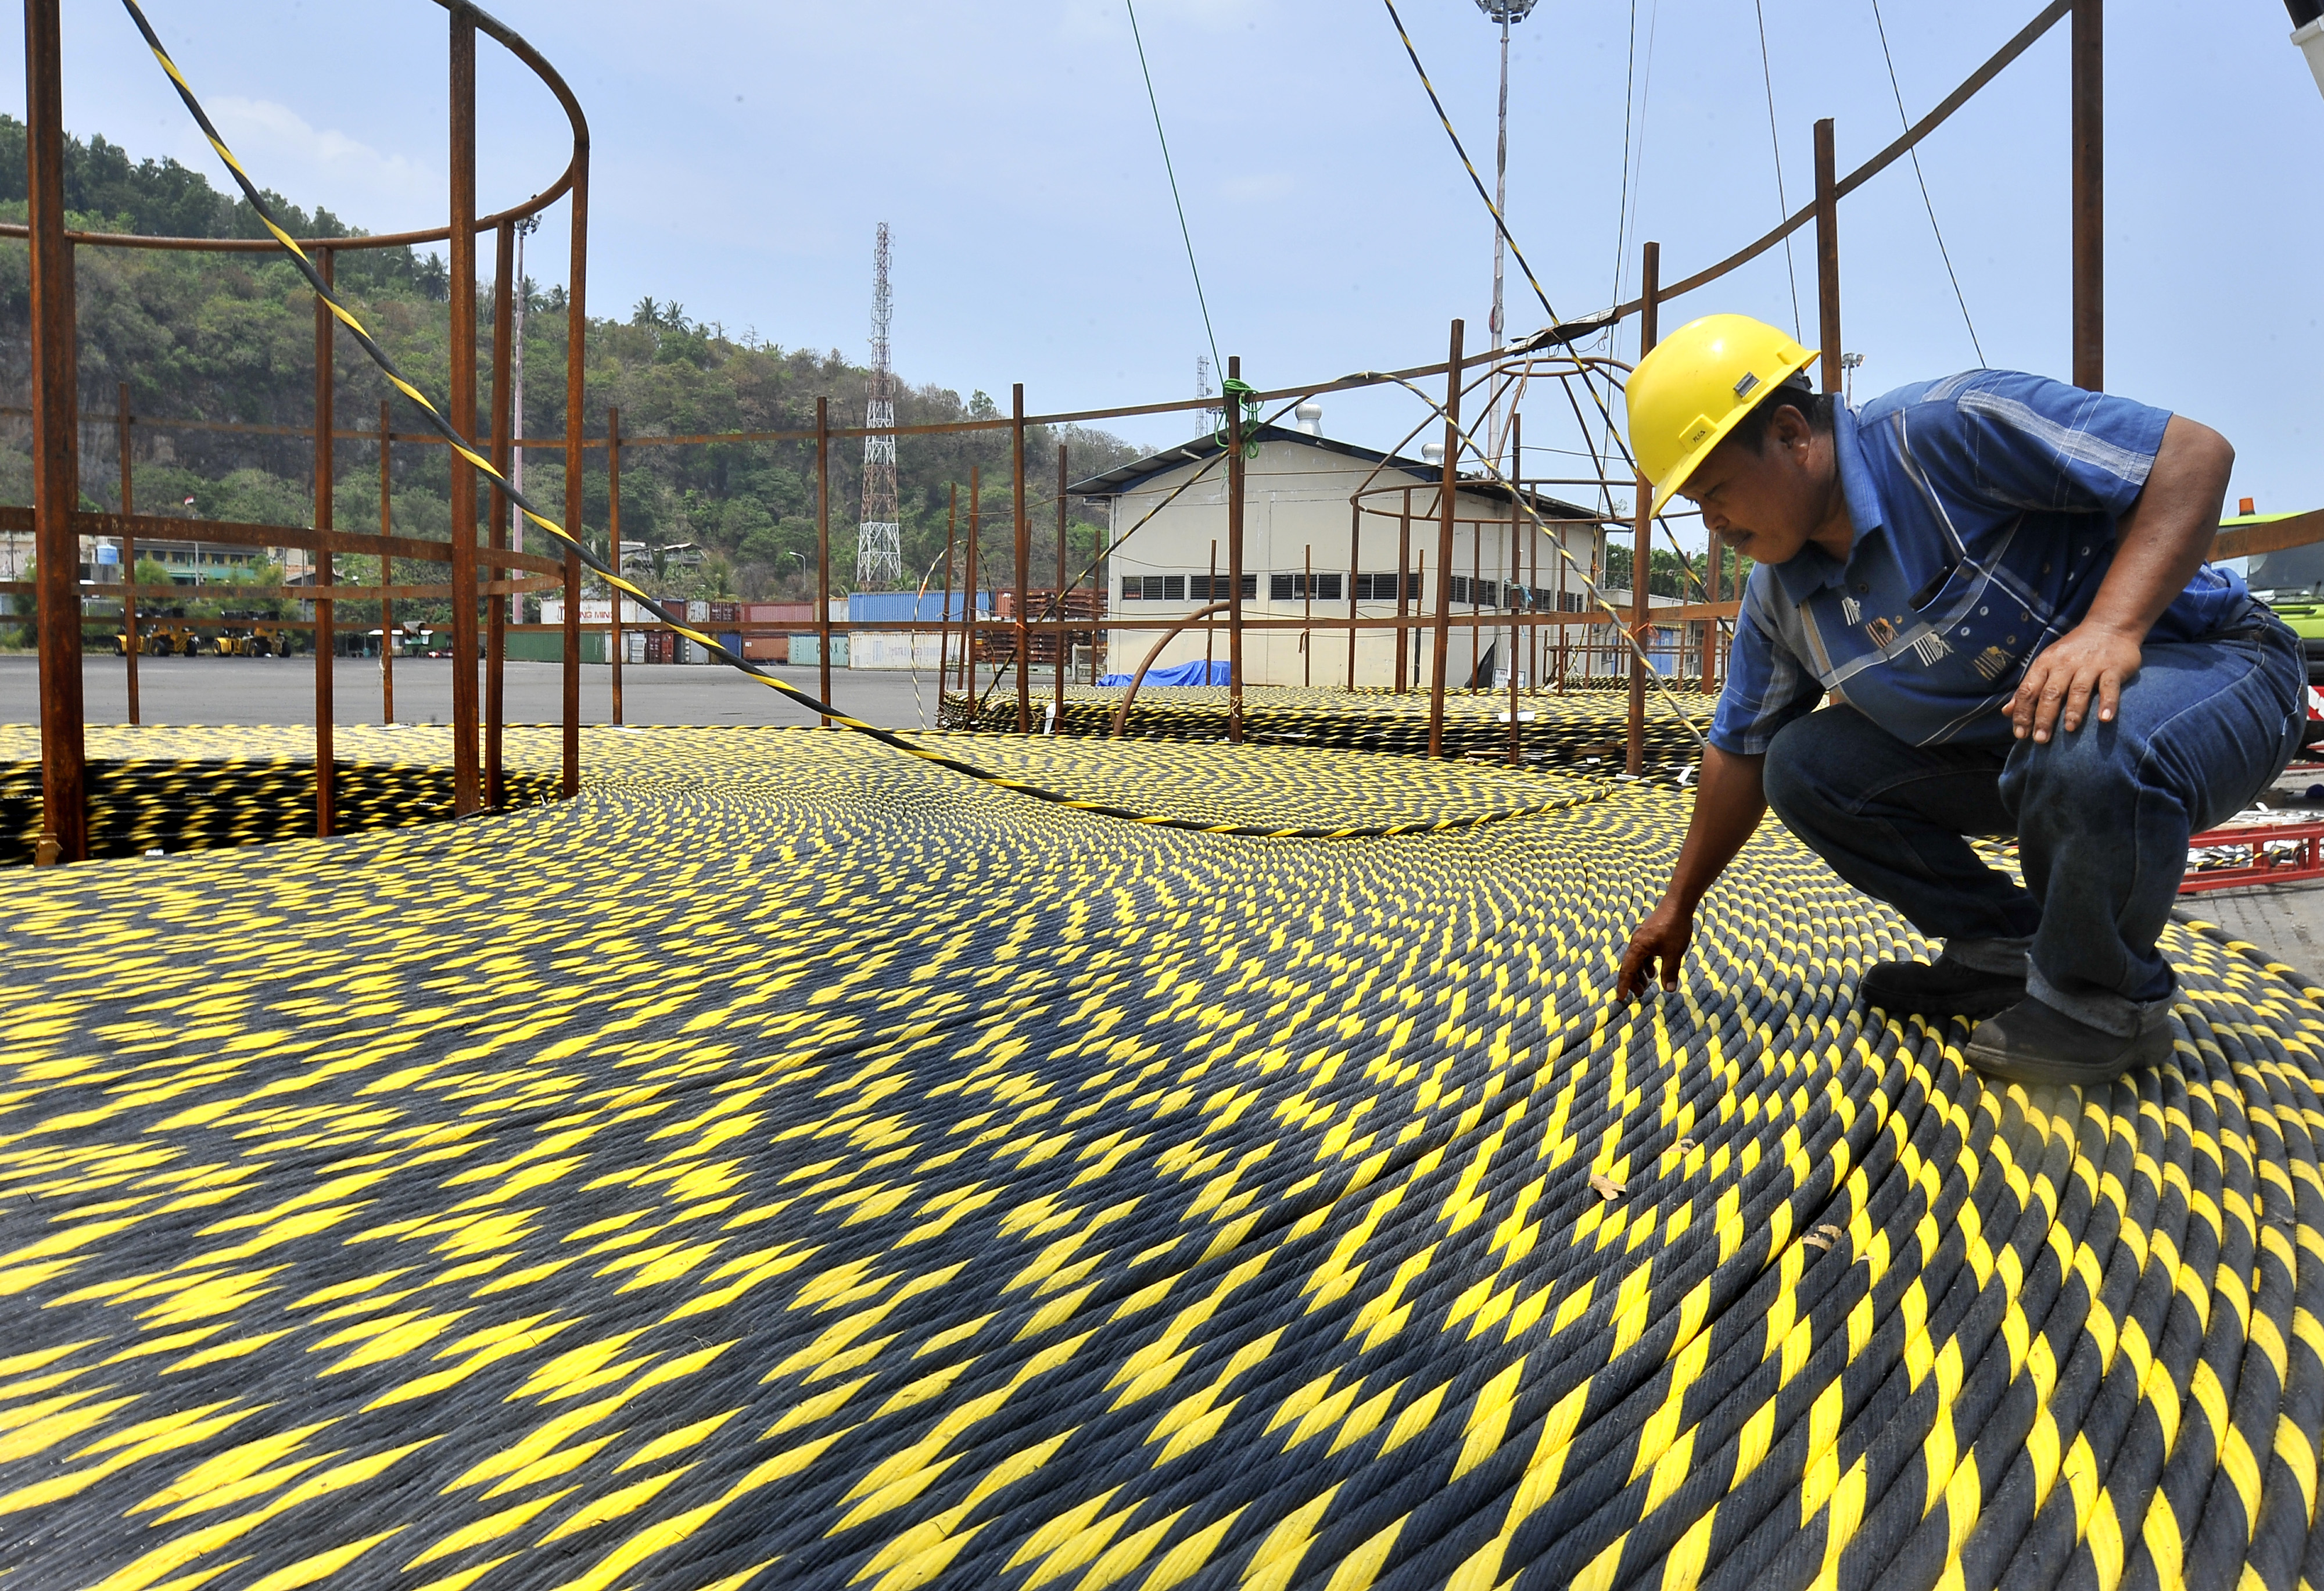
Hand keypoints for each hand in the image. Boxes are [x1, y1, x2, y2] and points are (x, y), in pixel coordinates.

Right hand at [1617, 897, 1692, 999]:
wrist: (1677, 905)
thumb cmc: (1675, 928)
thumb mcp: (1674, 953)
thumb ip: (1670, 972)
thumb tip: (1669, 990)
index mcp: (1638, 948)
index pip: (1627, 971)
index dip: (1624, 986)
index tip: (1620, 998)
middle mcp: (1636, 943)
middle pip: (1629, 966)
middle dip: (1632, 982)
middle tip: (1640, 995)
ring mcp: (1641, 939)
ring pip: (1636, 961)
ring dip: (1639, 974)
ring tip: (1646, 986)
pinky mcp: (1648, 936)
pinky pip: (1642, 954)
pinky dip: (1645, 965)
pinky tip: (1653, 972)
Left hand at [2007, 621, 2142, 743]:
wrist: (2109, 626)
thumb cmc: (2073, 651)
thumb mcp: (2047, 664)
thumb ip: (2029, 688)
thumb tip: (2006, 712)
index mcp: (2045, 664)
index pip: (2028, 690)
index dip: (2022, 712)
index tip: (2020, 734)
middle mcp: (2065, 664)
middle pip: (2051, 693)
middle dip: (2044, 717)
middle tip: (2040, 739)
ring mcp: (2089, 665)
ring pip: (2078, 690)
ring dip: (2073, 711)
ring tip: (2069, 730)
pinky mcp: (2113, 667)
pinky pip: (2109, 686)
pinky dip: (2108, 703)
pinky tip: (2104, 719)